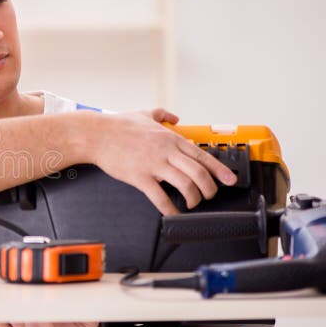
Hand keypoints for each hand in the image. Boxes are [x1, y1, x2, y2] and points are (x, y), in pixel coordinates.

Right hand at [89, 110, 236, 214]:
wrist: (96, 134)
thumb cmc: (118, 125)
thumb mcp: (144, 113)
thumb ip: (163, 114)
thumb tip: (175, 116)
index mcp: (170, 138)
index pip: (203, 156)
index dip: (220, 170)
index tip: (230, 180)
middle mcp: (166, 151)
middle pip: (199, 173)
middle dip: (209, 188)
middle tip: (209, 195)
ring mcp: (154, 165)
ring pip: (185, 185)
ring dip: (194, 198)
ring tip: (192, 203)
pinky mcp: (140, 177)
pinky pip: (160, 197)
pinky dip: (171, 208)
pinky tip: (174, 213)